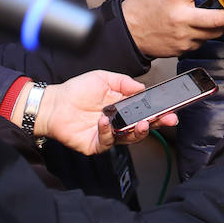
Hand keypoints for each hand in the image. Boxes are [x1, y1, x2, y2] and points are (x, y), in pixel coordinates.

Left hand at [32, 71, 169, 153]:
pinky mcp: (96, 144)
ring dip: (138, 131)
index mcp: (122, 107)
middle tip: (167, 119)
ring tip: (142, 123)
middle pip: (142, 126)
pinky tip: (105, 120)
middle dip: (157, 123)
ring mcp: (108, 134)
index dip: (159, 112)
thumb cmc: (76, 91)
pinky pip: (108, 141)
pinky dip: (108, 131)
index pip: (145, 111)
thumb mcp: (103, 78)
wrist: (53, 103)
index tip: (170, 110)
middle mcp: (118, 122)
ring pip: (129, 138)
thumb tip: (142, 88)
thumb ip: (124, 82)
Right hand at [122, 0, 223, 58]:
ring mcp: (183, 36)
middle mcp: (181, 17)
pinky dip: (204, 34)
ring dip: (219, 24)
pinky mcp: (183, 48)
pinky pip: (202, 41)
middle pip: (219, 18)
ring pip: (214, 32)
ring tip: (215, 16)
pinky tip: (197, 27)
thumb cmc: (141, 6)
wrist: (127, 33)